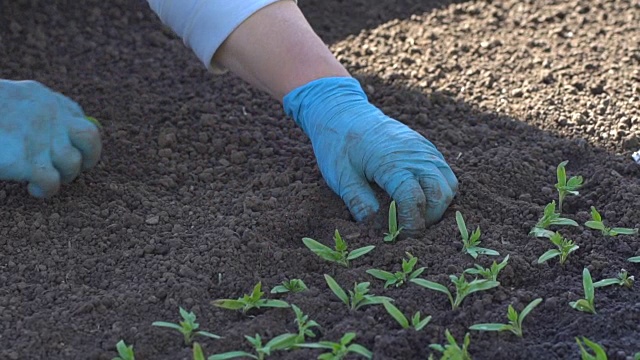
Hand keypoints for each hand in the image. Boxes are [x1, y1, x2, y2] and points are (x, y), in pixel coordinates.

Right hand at [0, 80, 100, 196]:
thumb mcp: (10, 103)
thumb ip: (38, 113)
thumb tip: (77, 136)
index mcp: (43, 98)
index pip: (79, 118)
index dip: (79, 139)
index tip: (69, 149)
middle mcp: (49, 114)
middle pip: (90, 138)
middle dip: (87, 157)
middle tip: (67, 169)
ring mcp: (41, 138)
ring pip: (73, 163)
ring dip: (64, 176)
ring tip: (43, 181)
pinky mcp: (28, 161)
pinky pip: (52, 181)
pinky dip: (47, 189)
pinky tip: (33, 189)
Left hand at [284, 77, 457, 233]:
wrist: (343, 112)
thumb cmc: (339, 145)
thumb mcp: (341, 177)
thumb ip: (359, 203)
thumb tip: (373, 229)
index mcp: (393, 162)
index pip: (415, 199)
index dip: (411, 223)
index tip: (400, 236)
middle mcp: (415, 154)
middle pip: (442, 193)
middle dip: (430, 216)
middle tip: (409, 226)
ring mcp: (424, 149)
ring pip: (449, 183)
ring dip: (438, 203)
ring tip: (414, 213)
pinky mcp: (426, 147)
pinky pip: (444, 172)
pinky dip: (438, 189)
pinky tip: (417, 197)